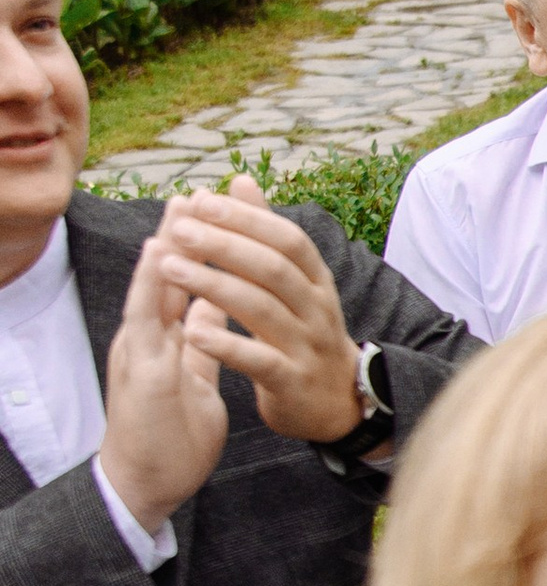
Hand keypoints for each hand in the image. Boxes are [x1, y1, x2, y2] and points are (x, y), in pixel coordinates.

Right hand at [97, 231, 226, 533]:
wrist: (143, 484)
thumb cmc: (169, 435)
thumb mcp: (191, 377)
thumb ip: (199, 342)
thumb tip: (212, 309)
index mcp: (163, 342)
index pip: (180, 288)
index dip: (196, 252)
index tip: (212, 214)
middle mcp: (147, 341)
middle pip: (162, 280)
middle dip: (179, 237)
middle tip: (192, 192)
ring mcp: (140, 354)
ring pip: (149, 292)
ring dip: (162, 251)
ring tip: (176, 212)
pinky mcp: (141, 372)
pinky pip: (145, 323)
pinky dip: (151, 289)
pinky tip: (160, 261)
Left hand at [154, 179, 366, 443]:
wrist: (338, 405)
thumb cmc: (304, 335)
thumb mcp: (295, 283)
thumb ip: (266, 234)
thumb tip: (241, 180)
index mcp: (316, 281)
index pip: (287, 239)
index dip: (246, 218)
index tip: (202, 201)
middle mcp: (317, 309)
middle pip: (273, 269)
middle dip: (224, 245)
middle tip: (179, 230)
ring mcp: (307, 347)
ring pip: (262, 310)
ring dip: (213, 285)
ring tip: (170, 269)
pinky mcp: (293, 383)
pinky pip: (259, 361)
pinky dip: (226, 345)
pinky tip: (192, 331)